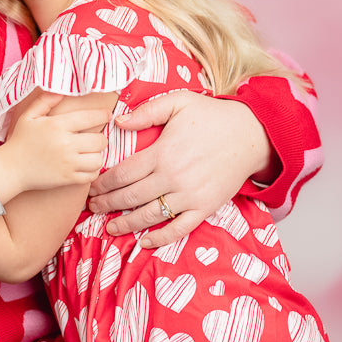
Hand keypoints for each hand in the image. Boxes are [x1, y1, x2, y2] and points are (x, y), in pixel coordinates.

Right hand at [0, 91, 110, 197]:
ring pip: (98, 159)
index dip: (103, 115)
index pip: (90, 118)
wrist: (11, 168)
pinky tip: (85, 166)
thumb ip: (45, 100)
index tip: (108, 114)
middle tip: (94, 138)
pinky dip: (92, 171)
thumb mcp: (29, 116)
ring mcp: (68, 163)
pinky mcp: (68, 179)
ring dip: (97, 155)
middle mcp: (65, 144)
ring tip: (90, 153)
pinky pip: (92, 175)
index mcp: (57, 125)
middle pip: (99, 140)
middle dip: (100, 138)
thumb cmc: (20, 140)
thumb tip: (61, 91)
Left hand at [87, 91, 269, 247]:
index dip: (102, 184)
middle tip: (91, 209)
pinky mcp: (205, 208)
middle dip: (107, 205)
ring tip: (109, 227)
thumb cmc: (212, 116)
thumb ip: (146, 111)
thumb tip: (117, 122)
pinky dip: (160, 238)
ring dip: (126, 224)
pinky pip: (179, 228)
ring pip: (150, 216)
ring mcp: (189, 196)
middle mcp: (173, 177)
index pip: (122, 174)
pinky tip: (144, 241)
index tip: (90, 188)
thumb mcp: (178, 101)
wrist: (250, 134)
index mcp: (162, 153)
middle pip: (130, 197)